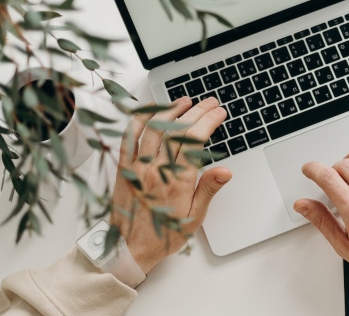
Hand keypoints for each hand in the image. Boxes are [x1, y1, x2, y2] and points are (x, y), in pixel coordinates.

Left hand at [110, 96, 231, 273]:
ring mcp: (137, 167)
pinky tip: (151, 110)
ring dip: (172, 110)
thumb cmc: (162, 235)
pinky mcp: (123, 167)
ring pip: (155, 128)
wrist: (128, 249)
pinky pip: (129, 137)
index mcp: (177, 182)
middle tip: (209, 103)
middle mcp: (156, 170)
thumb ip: (208, 190)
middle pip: (178, 130)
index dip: (209, 122)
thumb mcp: (194, 218)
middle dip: (197, 112)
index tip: (219, 113)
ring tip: (185, 101)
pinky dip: (139, 119)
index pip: (196, 141)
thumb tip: (225, 171)